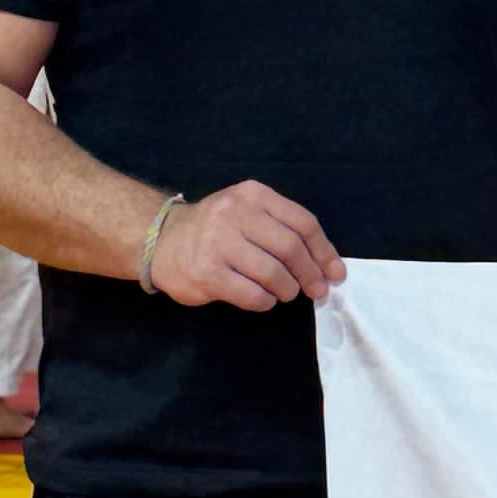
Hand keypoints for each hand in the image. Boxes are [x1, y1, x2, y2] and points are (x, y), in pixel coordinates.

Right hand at [151, 178, 344, 312]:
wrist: (161, 241)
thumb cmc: (215, 230)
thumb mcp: (247, 212)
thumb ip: (283, 229)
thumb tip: (326, 266)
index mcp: (252, 195)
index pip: (303, 222)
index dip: (324, 251)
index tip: (335, 273)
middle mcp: (234, 214)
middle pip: (291, 248)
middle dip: (310, 274)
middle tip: (316, 290)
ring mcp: (218, 243)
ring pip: (273, 273)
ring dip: (287, 289)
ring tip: (285, 292)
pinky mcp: (207, 273)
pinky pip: (252, 294)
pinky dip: (265, 301)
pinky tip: (263, 299)